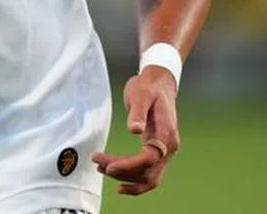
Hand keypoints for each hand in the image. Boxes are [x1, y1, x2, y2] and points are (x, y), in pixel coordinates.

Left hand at [91, 66, 179, 194]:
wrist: (159, 82)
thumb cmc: (148, 86)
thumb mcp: (141, 94)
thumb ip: (138, 113)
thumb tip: (134, 130)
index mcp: (166, 133)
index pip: (149, 158)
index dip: (129, 166)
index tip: (109, 166)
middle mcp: (169, 146)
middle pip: (147, 171)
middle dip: (122, 171)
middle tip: (97, 163)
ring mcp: (165, 151)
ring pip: (148, 177)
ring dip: (125, 177)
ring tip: (101, 168)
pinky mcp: (158, 151)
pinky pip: (149, 173)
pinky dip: (135, 181)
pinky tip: (119, 184)